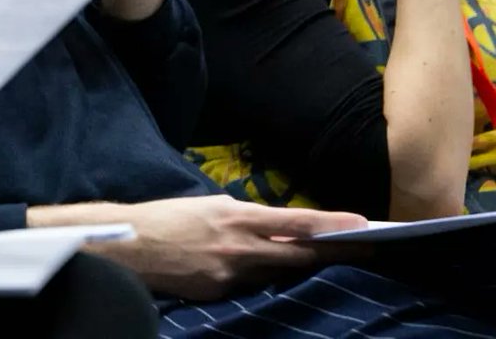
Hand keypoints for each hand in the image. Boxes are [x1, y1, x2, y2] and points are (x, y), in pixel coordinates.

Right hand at [86, 196, 364, 300]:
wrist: (131, 245)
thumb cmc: (166, 217)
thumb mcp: (208, 206)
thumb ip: (241, 217)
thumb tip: (270, 227)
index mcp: (236, 216)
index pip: (295, 223)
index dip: (331, 225)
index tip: (363, 224)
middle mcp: (240, 247)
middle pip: (299, 254)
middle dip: (335, 251)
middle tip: (368, 248)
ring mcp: (232, 275)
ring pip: (277, 272)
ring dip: (298, 265)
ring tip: (325, 258)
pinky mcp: (221, 294)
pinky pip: (251, 285)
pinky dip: (259, 276)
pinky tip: (259, 271)